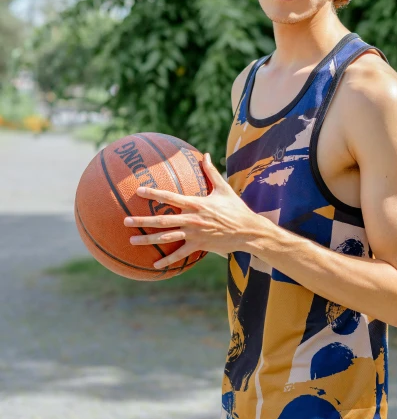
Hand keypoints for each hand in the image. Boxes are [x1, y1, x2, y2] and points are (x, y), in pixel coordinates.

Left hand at [124, 153, 258, 267]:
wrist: (248, 230)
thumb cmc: (236, 208)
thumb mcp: (223, 189)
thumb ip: (211, 172)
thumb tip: (205, 154)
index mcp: (196, 203)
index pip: (170, 197)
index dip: (154, 193)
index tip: (139, 190)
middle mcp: (192, 219)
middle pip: (162, 220)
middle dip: (142, 220)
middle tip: (125, 220)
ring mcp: (194, 234)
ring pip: (166, 237)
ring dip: (148, 239)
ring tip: (132, 240)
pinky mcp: (199, 246)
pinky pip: (180, 254)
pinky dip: (167, 260)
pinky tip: (154, 264)